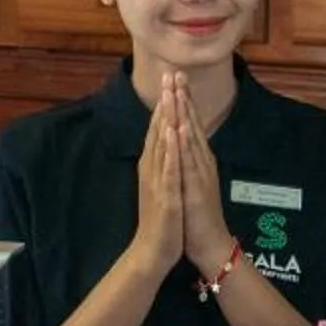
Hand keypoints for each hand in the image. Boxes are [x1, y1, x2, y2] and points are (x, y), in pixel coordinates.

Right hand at [128, 76, 186, 272]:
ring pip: (162, 144)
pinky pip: (169, 169)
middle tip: (168, 74)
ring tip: (170, 94)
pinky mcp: (166, 195)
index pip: (159, 129)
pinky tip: (173, 133)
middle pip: (159, 130)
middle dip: (165, 102)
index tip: (170, 79)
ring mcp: (158, 181)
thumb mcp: (161, 185)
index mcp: (153, 165)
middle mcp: (152, 169)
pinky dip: (170, 149)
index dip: (165, 103)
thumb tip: (164, 142)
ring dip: (166, 118)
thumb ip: (161, 163)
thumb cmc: (160, 219)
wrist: (152, 251)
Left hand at [176, 81, 236, 275]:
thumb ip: (188, 162)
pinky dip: (187, 144)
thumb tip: (181, 144)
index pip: (190, 125)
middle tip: (177, 71)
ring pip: (193, 138)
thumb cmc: (197, 216)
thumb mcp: (191, 182)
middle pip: (193, 124)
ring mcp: (201, 173)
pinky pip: (191, 162)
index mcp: (198, 160)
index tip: (174, 79)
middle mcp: (202, 162)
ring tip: (179, 90)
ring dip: (185, 113)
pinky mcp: (198, 188)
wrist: (209, 244)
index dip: (183, 101)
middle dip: (184, 97)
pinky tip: (182, 127)